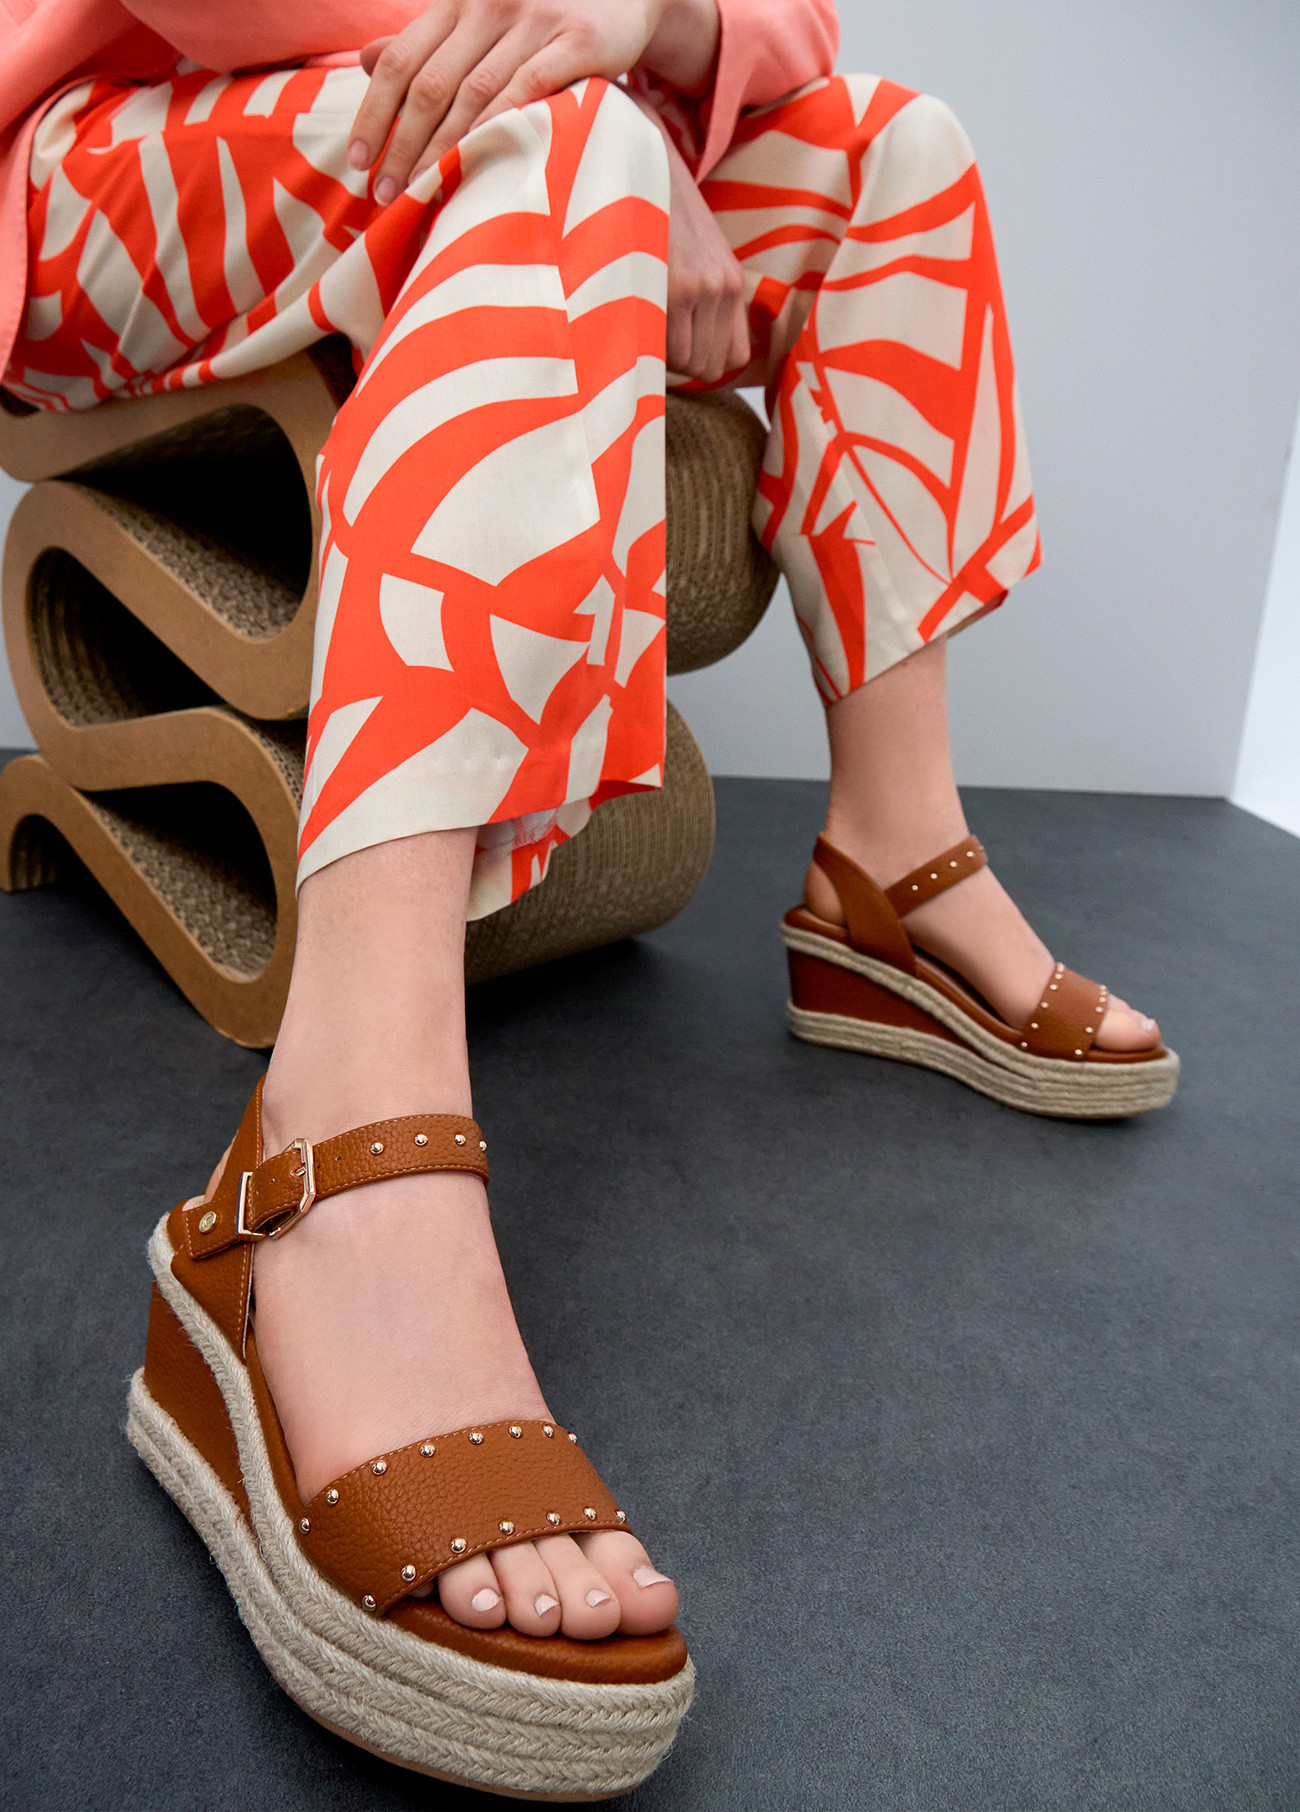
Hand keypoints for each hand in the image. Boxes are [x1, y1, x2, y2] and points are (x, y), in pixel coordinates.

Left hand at [350, 0, 668, 201]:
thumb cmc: (541, 18)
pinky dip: (499, 125)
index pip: (402, 62)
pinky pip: (527, 89)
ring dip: (442, 150)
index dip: (375, 114)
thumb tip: (368, 61)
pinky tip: (476, 161)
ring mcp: (533, 20)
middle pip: (430, 85)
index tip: (357, 162)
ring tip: (420, 194)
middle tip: (382, 195)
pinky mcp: (576, 40)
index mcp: (456, 1)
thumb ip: (428, 42)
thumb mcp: (480, 19)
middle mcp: (488, 5)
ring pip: (473, 94)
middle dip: (402, 145)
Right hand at [654, 113, 749, 382]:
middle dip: (677, 361)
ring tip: (635, 316)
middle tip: (648, 330)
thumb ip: (694, 289)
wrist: (628, 143)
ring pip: (684, 365)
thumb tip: (682, 345)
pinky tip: (624, 312)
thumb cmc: (645, 196)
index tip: (672, 344)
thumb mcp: (685, 245)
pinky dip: (642, 346)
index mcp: (730, 278)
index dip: (700, 358)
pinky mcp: (671, 289)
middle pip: (707, 368)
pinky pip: (662, 352)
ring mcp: (700, 289)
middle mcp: (723, 287)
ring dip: (657, 354)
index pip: (732, 358)